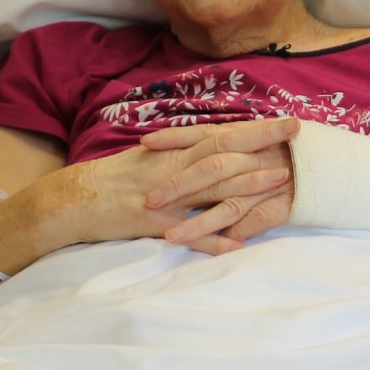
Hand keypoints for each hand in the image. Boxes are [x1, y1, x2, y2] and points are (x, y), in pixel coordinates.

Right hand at [50, 117, 294, 250]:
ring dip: (247, 185)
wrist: (72, 198)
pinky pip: (186, 233)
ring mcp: (164, 195)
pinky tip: (238, 248)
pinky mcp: (151, 222)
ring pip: (211, 186)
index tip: (288, 121)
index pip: (222, 134)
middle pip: (223, 151)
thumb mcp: (149, 159)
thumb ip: (182, 155)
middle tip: (296, 136)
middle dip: (262, 142)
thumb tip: (213, 149)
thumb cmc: (112, 179)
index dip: (256, 128)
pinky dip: (212, 241)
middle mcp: (172, 168)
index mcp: (173, 152)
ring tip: (279, 183)